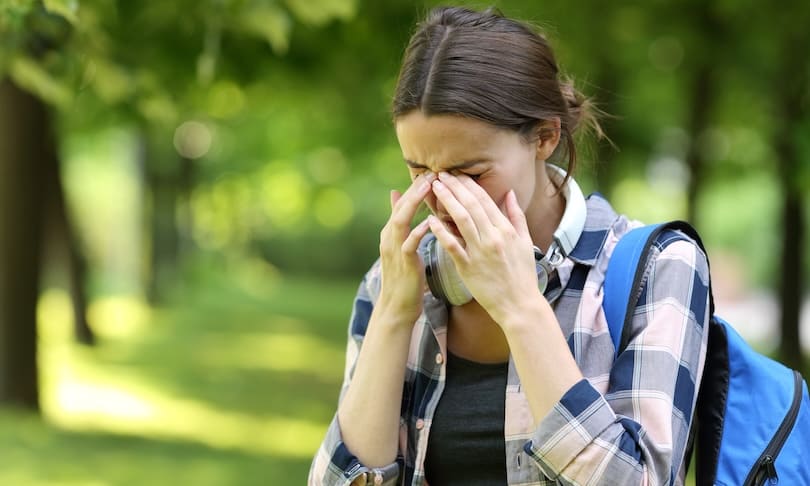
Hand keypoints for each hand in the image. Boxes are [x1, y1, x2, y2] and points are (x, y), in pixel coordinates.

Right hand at [376, 172, 434, 324]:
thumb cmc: (405, 276)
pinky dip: (418, 231)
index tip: (432, 172)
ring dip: (415, 203)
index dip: (416, 188)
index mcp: (391, 232)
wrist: (397, 306)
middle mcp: (389, 238)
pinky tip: (429, 222)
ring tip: (429, 188)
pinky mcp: (403, 263)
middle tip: (431, 173)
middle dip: (415, 189)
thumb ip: (401, 222)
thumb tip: (397, 196)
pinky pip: (409, 244)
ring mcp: (394, 250)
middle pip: (401, 207)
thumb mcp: (401, 246)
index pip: (403, 204)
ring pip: (401, 220)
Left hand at [426, 172, 541, 323]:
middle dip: (455, 187)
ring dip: (447, 201)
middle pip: (471, 206)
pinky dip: (441, 231)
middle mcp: (493, 237)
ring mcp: (480, 252)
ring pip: (461, 220)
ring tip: (435, 188)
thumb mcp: (525, 242)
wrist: (519, 305)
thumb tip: (510, 193)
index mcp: (506, 230)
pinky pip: (452, 246)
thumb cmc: (523, 275)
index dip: (469, 185)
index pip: (485, 200)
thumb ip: (516, 216)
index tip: (457, 173)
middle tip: (440, 174)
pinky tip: (430, 220)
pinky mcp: (468, 267)